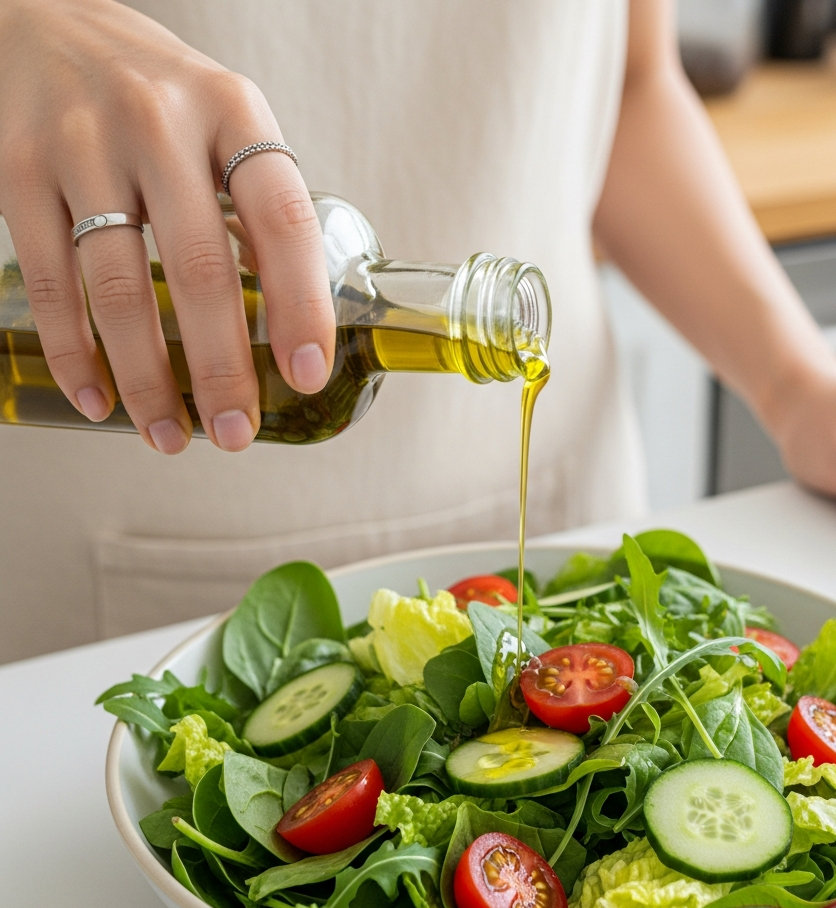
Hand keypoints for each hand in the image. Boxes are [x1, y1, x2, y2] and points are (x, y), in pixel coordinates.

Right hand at [0, 0, 334, 451]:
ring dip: (148, 378)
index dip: (300, 303)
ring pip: (120, 287)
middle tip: (235, 434)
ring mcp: (83, 144)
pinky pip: (50, 280)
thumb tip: (294, 321)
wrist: (46, 22)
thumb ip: (261, 209)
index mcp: (232, 112)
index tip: (305, 373)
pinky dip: (74, 352)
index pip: (281, 217)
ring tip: (170, 436)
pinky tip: (99, 397)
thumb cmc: (161, 97)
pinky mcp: (18, 168)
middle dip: (221, 367)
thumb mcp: (229, 126)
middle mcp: (160, 122)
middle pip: (199, 268)